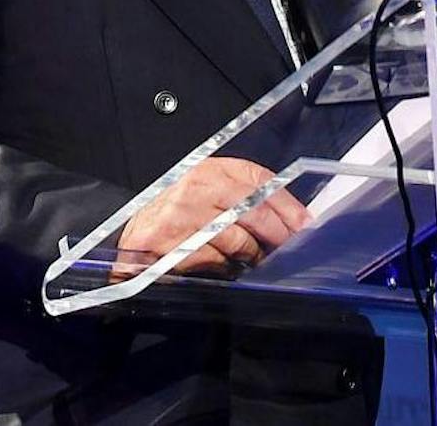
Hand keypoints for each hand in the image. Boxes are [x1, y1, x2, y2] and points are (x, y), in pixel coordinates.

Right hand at [113, 157, 309, 277]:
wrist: (131, 231)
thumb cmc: (176, 210)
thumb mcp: (207, 190)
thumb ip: (240, 196)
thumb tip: (286, 216)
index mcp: (212, 168)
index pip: (260, 180)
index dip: (287, 203)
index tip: (304, 222)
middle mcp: (199, 186)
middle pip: (254, 209)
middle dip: (279, 232)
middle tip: (292, 246)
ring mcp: (184, 214)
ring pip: (238, 238)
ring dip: (254, 253)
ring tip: (258, 259)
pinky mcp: (171, 243)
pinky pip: (214, 259)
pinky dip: (227, 266)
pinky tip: (229, 267)